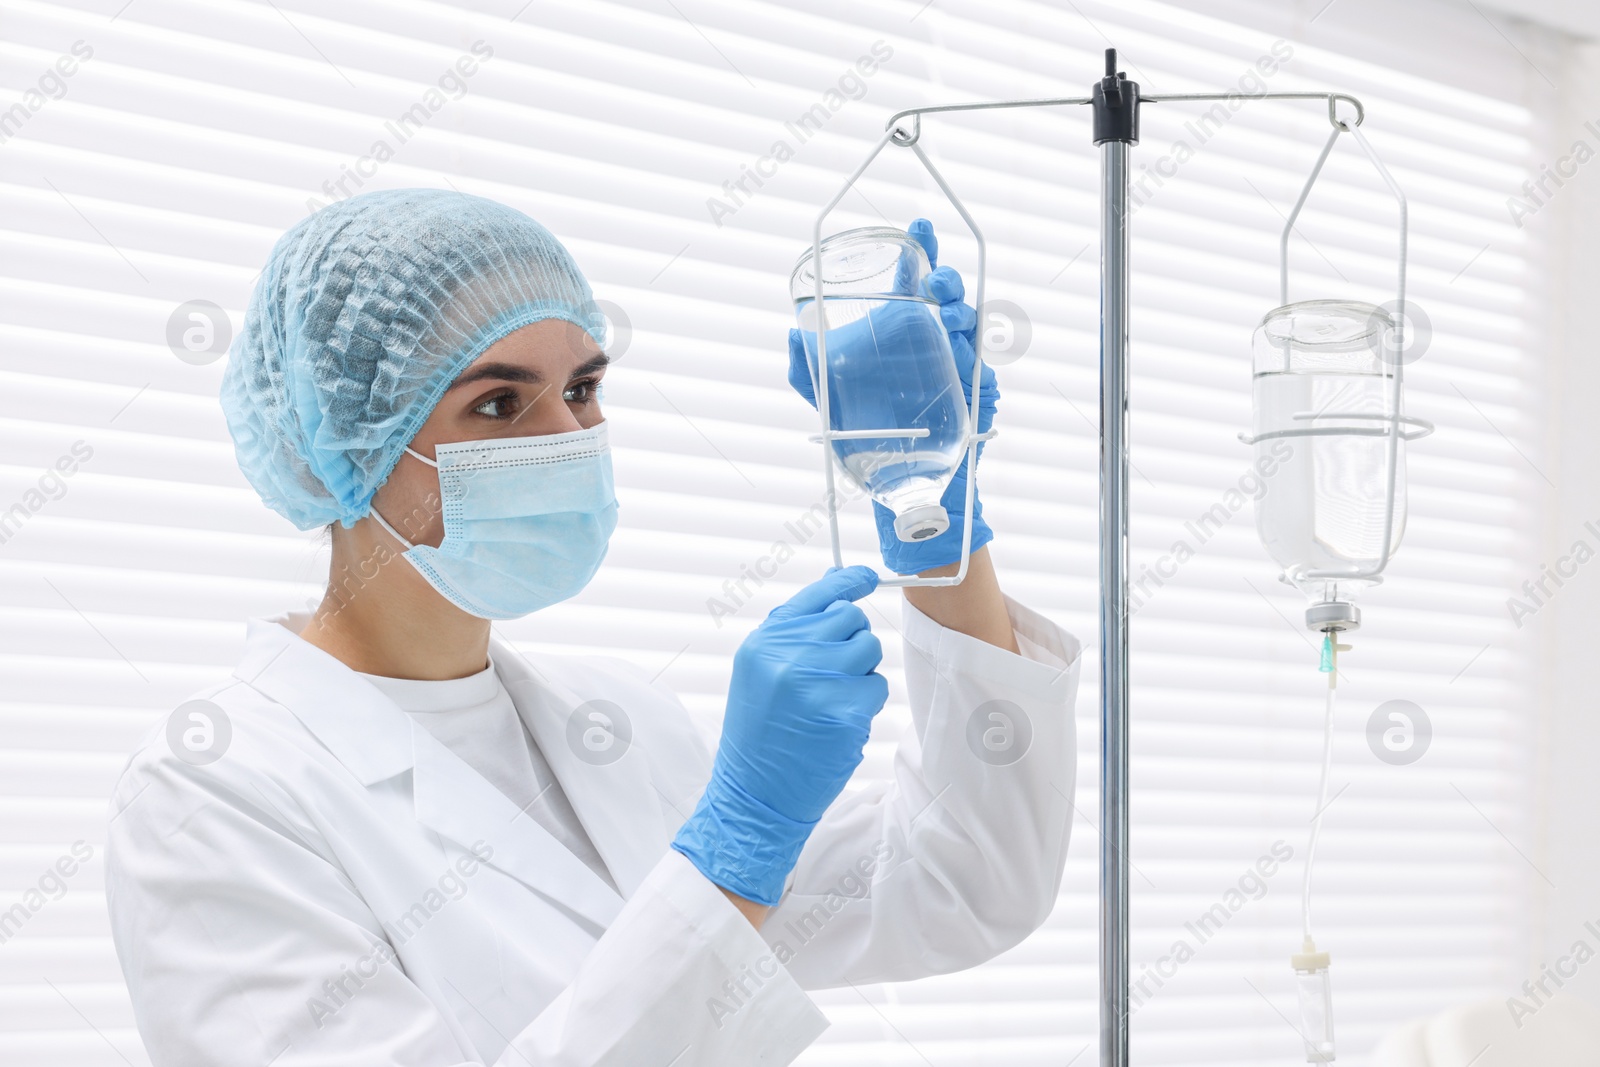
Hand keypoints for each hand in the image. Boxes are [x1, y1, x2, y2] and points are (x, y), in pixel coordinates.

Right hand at [671, 566, 889, 905]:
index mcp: (766, 641)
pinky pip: (876, 687)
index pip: (818, 593)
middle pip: (851, 619)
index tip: (865, 577)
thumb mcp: (760, 671)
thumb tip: (836, 586)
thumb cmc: (759, 733)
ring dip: (860, 673)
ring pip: (869, 650)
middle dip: (850, 641)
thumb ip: (795, 630)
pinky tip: (838, 722)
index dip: (849, 580)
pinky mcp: (845, 713)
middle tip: (831, 672)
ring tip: (830, 699)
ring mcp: (819, 683)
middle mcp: (791, 655)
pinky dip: (865, 703)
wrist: (752, 796)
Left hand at [787, 218, 997, 574]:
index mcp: (904, 329)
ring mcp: (958, 366)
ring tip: (947, 318)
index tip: (918, 226)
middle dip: (947, 281)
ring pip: (973, 326)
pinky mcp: (976, 396)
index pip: (915, 280)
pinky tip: (965, 357)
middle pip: (949, 297)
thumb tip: (790, 334)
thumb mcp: (828, 401)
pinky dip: (976, 360)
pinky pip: (984, 370)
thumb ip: (808, 369)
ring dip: (963, 315)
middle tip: (935, 284)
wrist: (898, 484)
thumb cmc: (867, 433)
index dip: (922, 250)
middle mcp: (934, 341)